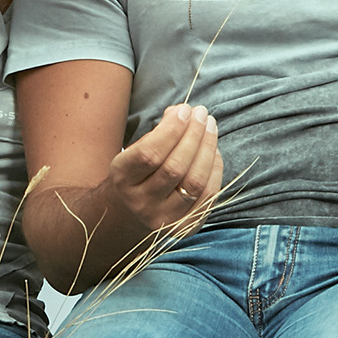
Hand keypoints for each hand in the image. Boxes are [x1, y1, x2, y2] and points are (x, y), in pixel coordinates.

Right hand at [104, 104, 221, 232]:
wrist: (128, 214)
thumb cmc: (136, 174)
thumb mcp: (134, 152)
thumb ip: (157, 133)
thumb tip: (183, 113)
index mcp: (122, 180)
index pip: (149, 154)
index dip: (171, 130)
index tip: (185, 110)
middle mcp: (140, 203)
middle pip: (175, 167)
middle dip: (193, 135)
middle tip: (202, 114)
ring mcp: (164, 218)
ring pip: (194, 182)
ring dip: (207, 149)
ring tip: (210, 127)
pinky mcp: (185, 227)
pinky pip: (207, 196)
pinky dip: (215, 169)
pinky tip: (214, 151)